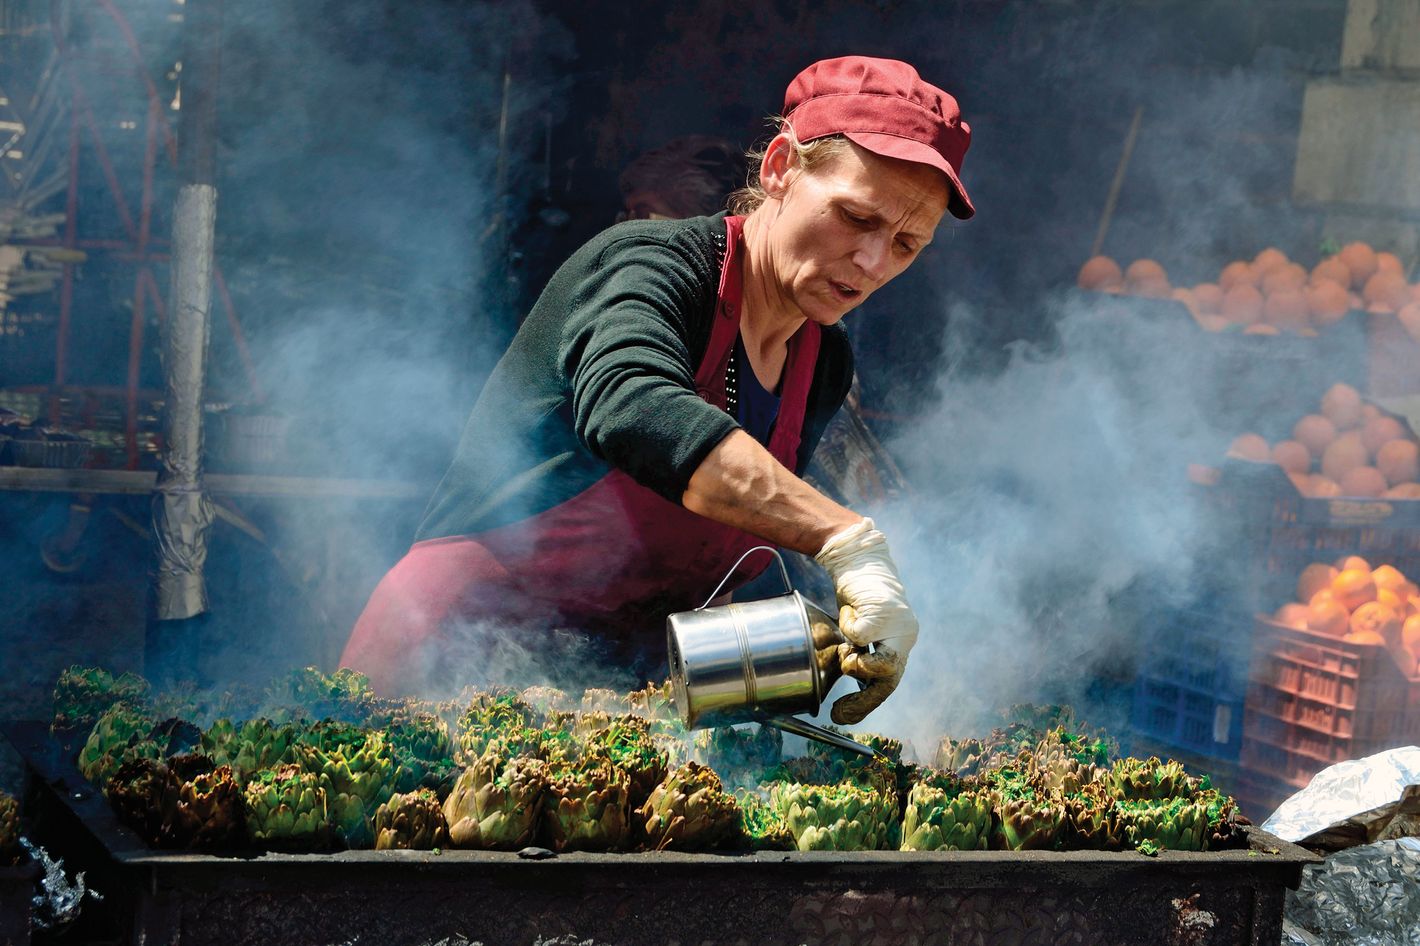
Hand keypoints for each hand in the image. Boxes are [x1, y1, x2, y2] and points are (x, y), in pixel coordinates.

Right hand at [814, 518, 917, 723]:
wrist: (857, 560)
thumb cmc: (855, 598)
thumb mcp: (856, 633)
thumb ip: (857, 655)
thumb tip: (840, 684)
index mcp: (900, 644)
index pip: (888, 683)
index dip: (866, 703)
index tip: (842, 715)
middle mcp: (906, 637)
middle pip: (889, 681)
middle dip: (863, 700)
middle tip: (837, 711)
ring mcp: (899, 626)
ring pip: (880, 665)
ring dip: (854, 662)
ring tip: (845, 648)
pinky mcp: (885, 613)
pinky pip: (859, 636)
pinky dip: (846, 626)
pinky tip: (848, 611)